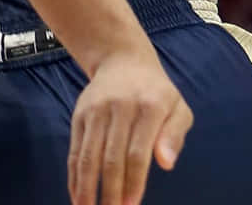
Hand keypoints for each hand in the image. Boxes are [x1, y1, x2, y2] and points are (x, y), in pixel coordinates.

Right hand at [68, 42, 192, 204]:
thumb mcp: (177, 107)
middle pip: (111, 158)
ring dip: (87, 190)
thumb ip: (175, 135)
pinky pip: (75, 152)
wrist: (123, 60)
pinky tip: (78, 198)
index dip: (133, 183)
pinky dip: (74, 179)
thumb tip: (166, 162)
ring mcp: (97, 109)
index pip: (139, 152)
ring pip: (88, 157)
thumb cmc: (155, 93)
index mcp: (151, 105)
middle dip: (110, 193)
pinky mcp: (80, 115)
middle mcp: (121, 105)